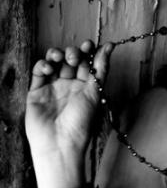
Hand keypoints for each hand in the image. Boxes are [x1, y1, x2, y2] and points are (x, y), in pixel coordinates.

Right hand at [25, 40, 113, 162]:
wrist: (61, 143)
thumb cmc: (81, 121)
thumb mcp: (95, 91)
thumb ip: (101, 67)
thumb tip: (110, 45)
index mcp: (85, 86)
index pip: (86, 62)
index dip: (87, 51)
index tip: (89, 44)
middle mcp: (69, 85)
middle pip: (70, 59)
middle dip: (73, 53)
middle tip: (75, 58)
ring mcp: (52, 87)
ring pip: (53, 62)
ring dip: (56, 54)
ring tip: (61, 59)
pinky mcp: (36, 91)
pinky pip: (38, 71)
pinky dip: (43, 65)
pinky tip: (49, 68)